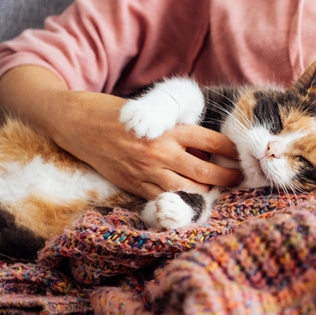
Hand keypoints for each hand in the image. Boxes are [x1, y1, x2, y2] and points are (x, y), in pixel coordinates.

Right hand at [0, 66, 241, 199]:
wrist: (75, 124)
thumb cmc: (114, 114)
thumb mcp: (150, 114)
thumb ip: (175, 131)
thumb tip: (203, 149)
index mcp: (168, 129)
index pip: (211, 140)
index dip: (230, 149)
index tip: (240, 154)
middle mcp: (161, 152)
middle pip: (206, 170)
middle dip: (227, 176)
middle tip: (239, 178)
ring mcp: (147, 172)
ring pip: (189, 189)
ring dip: (207, 191)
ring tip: (219, 190)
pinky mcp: (135, 186)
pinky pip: (165, 199)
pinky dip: (182, 200)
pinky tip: (193, 200)